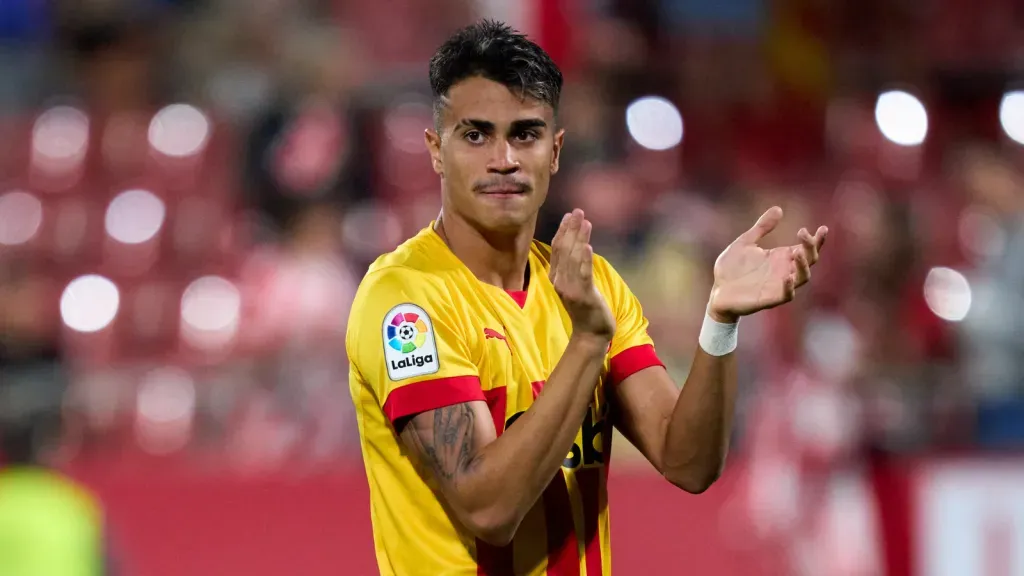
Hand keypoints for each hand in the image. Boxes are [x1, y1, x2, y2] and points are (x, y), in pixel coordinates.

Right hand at [550, 209, 615, 338]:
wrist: (590, 332)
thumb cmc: (585, 306)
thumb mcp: (575, 283)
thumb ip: (573, 265)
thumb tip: (577, 243)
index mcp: (556, 276)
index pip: (557, 248)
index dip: (563, 230)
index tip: (570, 214)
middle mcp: (559, 281)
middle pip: (563, 250)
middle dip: (571, 229)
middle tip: (578, 211)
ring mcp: (570, 288)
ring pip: (573, 258)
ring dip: (579, 238)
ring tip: (585, 222)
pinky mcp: (583, 296)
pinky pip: (583, 275)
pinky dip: (584, 260)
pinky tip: (588, 246)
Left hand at [708, 206, 827, 322]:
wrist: (716, 291)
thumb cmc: (731, 268)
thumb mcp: (745, 242)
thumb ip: (761, 227)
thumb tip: (778, 209)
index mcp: (781, 257)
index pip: (806, 248)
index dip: (817, 240)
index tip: (822, 228)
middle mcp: (784, 270)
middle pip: (809, 260)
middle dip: (811, 247)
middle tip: (803, 233)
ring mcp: (779, 285)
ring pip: (802, 277)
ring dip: (803, 266)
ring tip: (797, 252)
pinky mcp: (770, 299)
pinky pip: (786, 295)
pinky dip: (789, 288)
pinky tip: (787, 277)